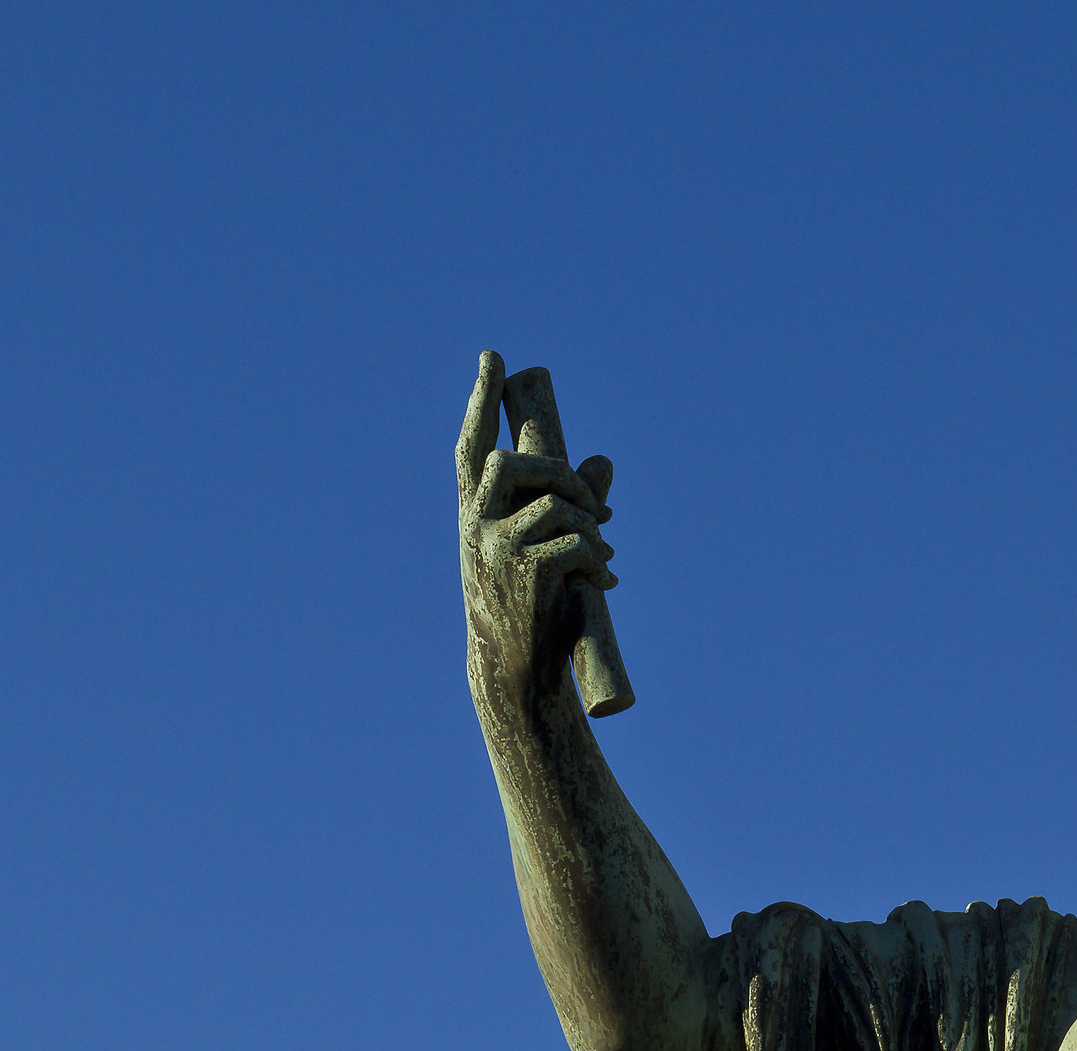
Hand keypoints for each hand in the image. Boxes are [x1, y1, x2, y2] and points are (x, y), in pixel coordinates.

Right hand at [456, 351, 617, 698]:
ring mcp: (495, 548)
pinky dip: (598, 558)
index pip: (470, 447)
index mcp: (473, 514)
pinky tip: (606, 582)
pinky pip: (575, 542)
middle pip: (511, 463)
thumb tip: (603, 461)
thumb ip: (563, 504)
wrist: (516, 668)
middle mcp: (475, 525)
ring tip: (603, 556)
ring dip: (592, 526)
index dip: (479, 400)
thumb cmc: (527, 606)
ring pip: (556, 505)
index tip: (493, 356)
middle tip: (593, 502)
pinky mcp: (524, 573)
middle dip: (560, 473)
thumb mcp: (536, 549)